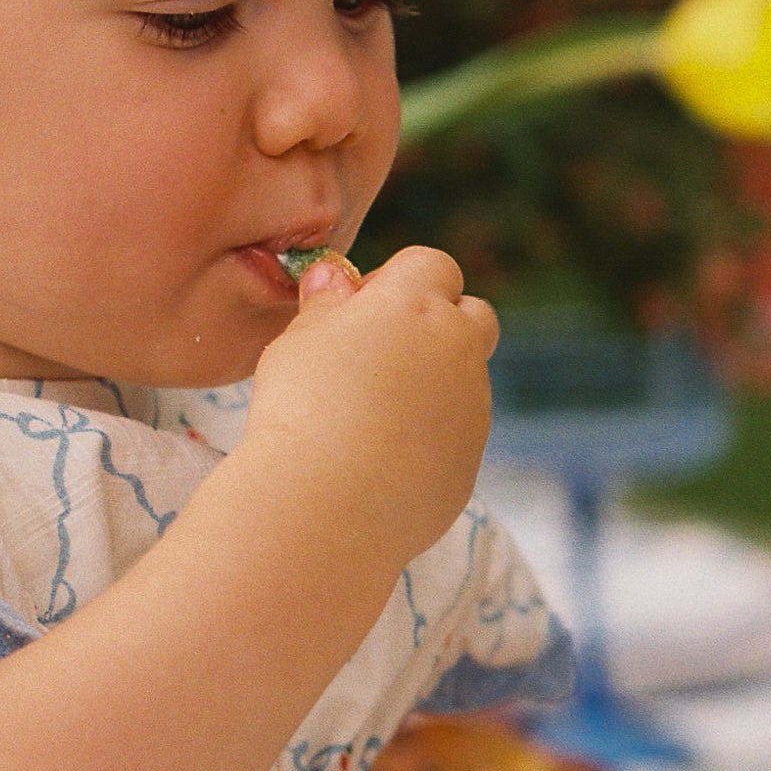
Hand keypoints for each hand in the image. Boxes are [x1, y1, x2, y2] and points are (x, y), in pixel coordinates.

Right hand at [241, 247, 498, 565]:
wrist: (326, 505)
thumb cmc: (300, 409)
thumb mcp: (297, 341)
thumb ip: (326, 305)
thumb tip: (336, 278)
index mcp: (417, 305)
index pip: (433, 264)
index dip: (400, 280)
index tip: (360, 310)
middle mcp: (459, 349)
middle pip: (472, 314)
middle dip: (438, 324)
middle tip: (379, 355)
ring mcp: (473, 407)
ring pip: (465, 380)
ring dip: (430, 386)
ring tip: (366, 419)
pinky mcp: (471, 460)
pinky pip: (456, 436)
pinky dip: (429, 438)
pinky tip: (378, 462)